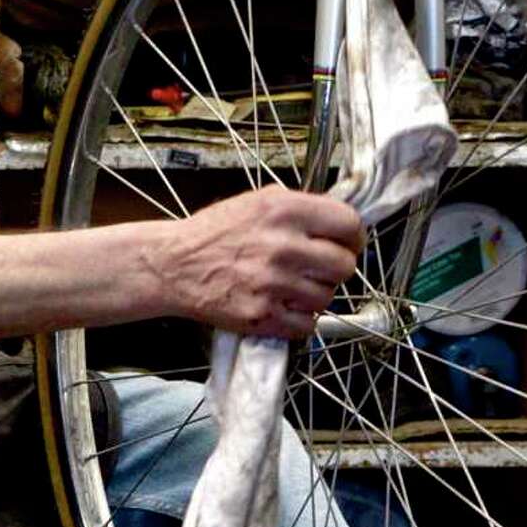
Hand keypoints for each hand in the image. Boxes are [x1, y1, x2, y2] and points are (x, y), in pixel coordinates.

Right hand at [145, 185, 365, 339]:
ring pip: (327, 298)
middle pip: (345, 266)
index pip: (349, 224)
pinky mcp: (263, 316)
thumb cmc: (215, 232)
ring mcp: (274, 284)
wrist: (174, 264)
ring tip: (294, 286)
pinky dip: (300, 319)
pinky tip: (283, 305)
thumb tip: (339, 222)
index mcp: (285, 210)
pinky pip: (307, 325)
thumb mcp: (259, 201)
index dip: (352, 236)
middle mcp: (284, 246)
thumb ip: (301, 208)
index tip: (345, 243)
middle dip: (336, 268)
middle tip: (320, 268)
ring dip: (315, 294)